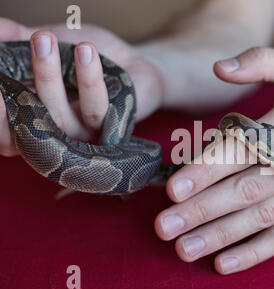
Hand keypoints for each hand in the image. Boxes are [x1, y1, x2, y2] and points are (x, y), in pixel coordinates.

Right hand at [0, 18, 162, 156]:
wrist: (131, 63)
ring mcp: (84, 134)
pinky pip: (96, 108)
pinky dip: (89, 77)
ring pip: (62, 117)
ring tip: (43, 39)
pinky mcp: (112, 128)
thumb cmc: (85, 60)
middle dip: (15, 96)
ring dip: (48, 76)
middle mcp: (57, 133)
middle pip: (31, 126)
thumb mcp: (49, 45)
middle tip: (2, 68)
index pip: (7, 134)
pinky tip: (85, 51)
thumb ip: (17, 39)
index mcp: (35, 119)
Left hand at [154, 47, 273, 273]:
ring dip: (220, 235)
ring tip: (183, 247)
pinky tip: (223, 263)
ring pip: (261, 218)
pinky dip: (254, 253)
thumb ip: (259, 61)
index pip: (245, 148)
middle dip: (202, 209)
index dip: (208, 169)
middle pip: (247, 189)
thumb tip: (219, 68)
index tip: (174, 188)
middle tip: (164, 226)